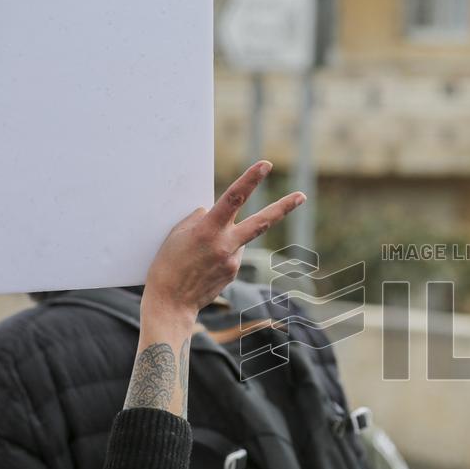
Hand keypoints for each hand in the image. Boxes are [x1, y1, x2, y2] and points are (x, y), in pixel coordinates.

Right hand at [143, 160, 304, 324]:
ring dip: (226, 238)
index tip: (265, 165)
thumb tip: (213, 210)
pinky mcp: (233, 273)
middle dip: (282, 208)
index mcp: (208, 230)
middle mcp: (225, 245)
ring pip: (238, 238)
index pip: (233, 198)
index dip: (250, 180)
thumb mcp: (177, 234)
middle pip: (261, 222)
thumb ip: (199, 219)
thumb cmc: (167, 265)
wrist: (171, 303)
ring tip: (198, 255)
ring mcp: (232, 261)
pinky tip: (202, 265)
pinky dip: (220, 253)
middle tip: (301, 195)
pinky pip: (231, 254)